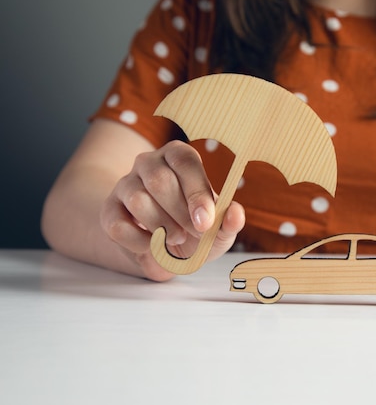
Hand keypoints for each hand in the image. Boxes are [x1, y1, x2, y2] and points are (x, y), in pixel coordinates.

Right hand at [100, 140, 244, 280]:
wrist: (164, 248)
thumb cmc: (195, 229)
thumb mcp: (218, 229)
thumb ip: (229, 221)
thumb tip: (236, 214)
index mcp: (179, 156)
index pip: (185, 162)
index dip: (196, 193)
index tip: (206, 222)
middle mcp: (149, 163)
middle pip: (159, 180)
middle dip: (180, 213)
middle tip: (194, 233)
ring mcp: (125, 184)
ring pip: (137, 200)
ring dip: (161, 226)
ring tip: (177, 238)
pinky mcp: (109, 209)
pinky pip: (118, 224)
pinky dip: (139, 242)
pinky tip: (154, 246)